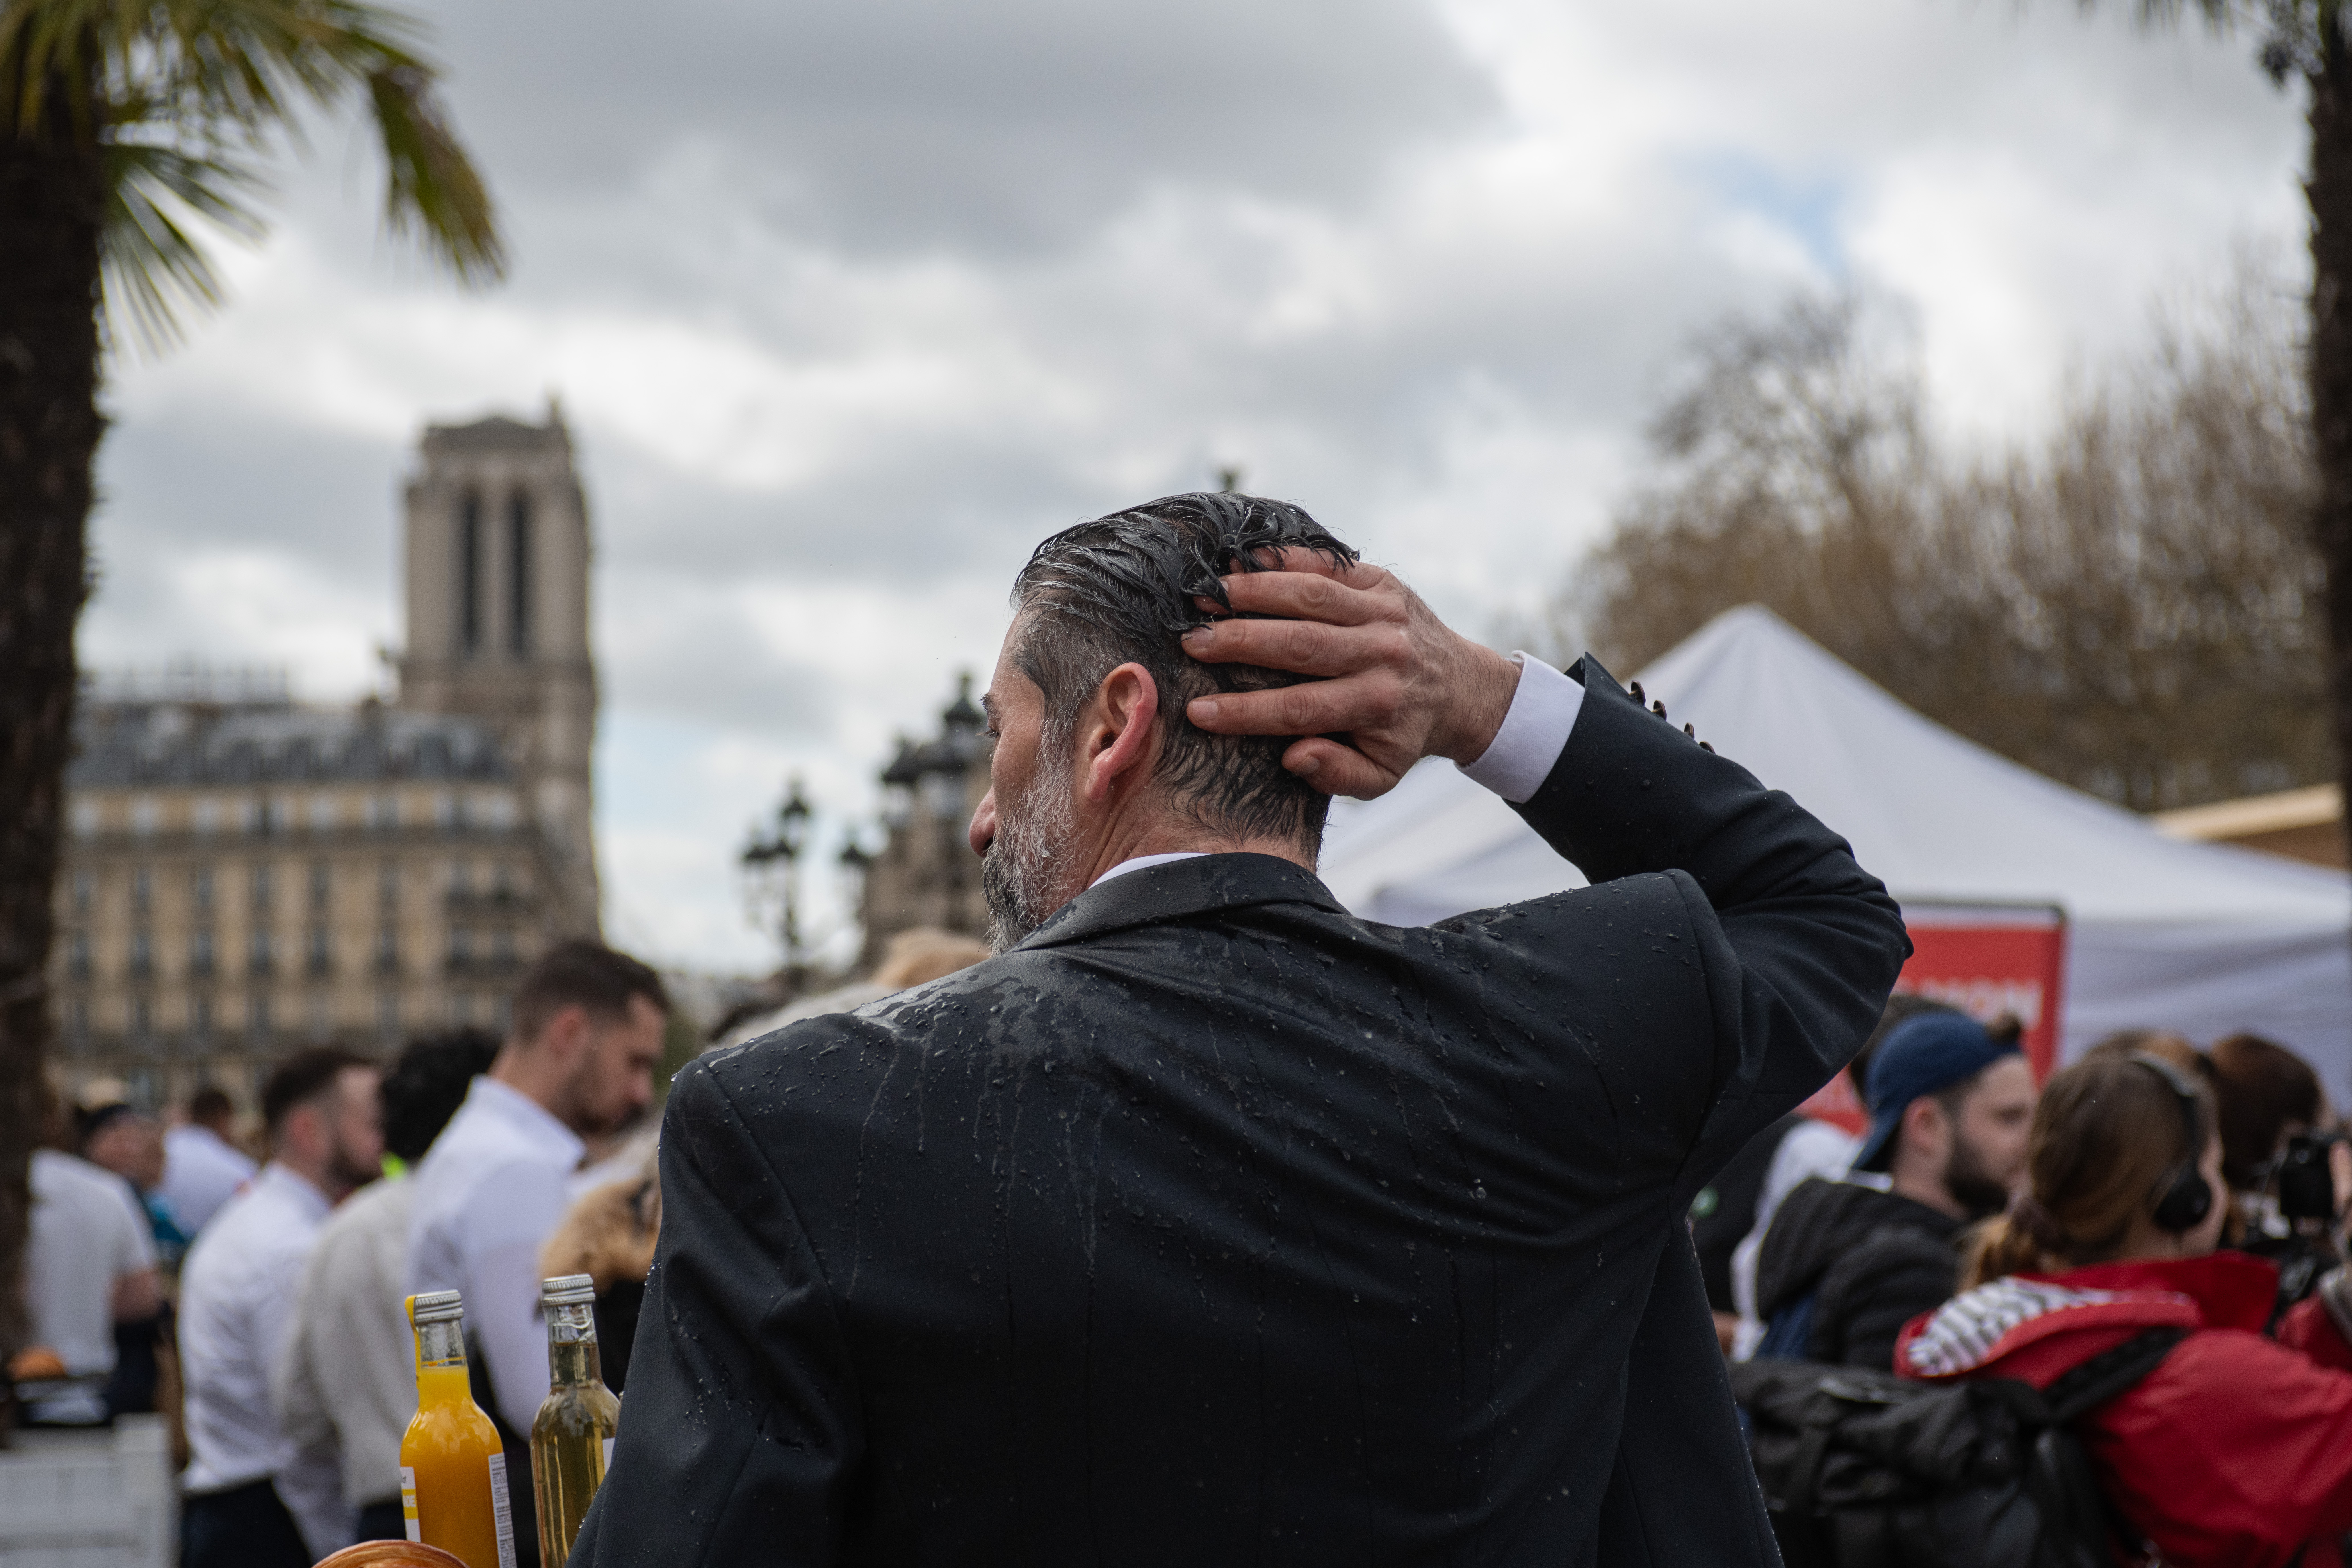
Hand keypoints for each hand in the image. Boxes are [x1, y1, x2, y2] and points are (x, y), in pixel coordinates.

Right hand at [1178, 548, 1519, 798]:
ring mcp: (1384, 613)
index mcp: (1375, 705)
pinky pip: (1328, 564)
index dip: (1244, 711)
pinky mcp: (1383, 582)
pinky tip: (1242, 559)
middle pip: (1299, 645)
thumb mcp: (1379, 773)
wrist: (1461, 687)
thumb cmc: (1403, 734)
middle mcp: (1382, 655)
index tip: (1198, 710)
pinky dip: (1284, 558)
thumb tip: (1294, 757)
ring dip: (1253, 593)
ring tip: (1206, 596)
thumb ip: (1337, 774)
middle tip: (1190, 642)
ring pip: (1310, 596)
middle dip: (1238, 642)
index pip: (1298, 708)